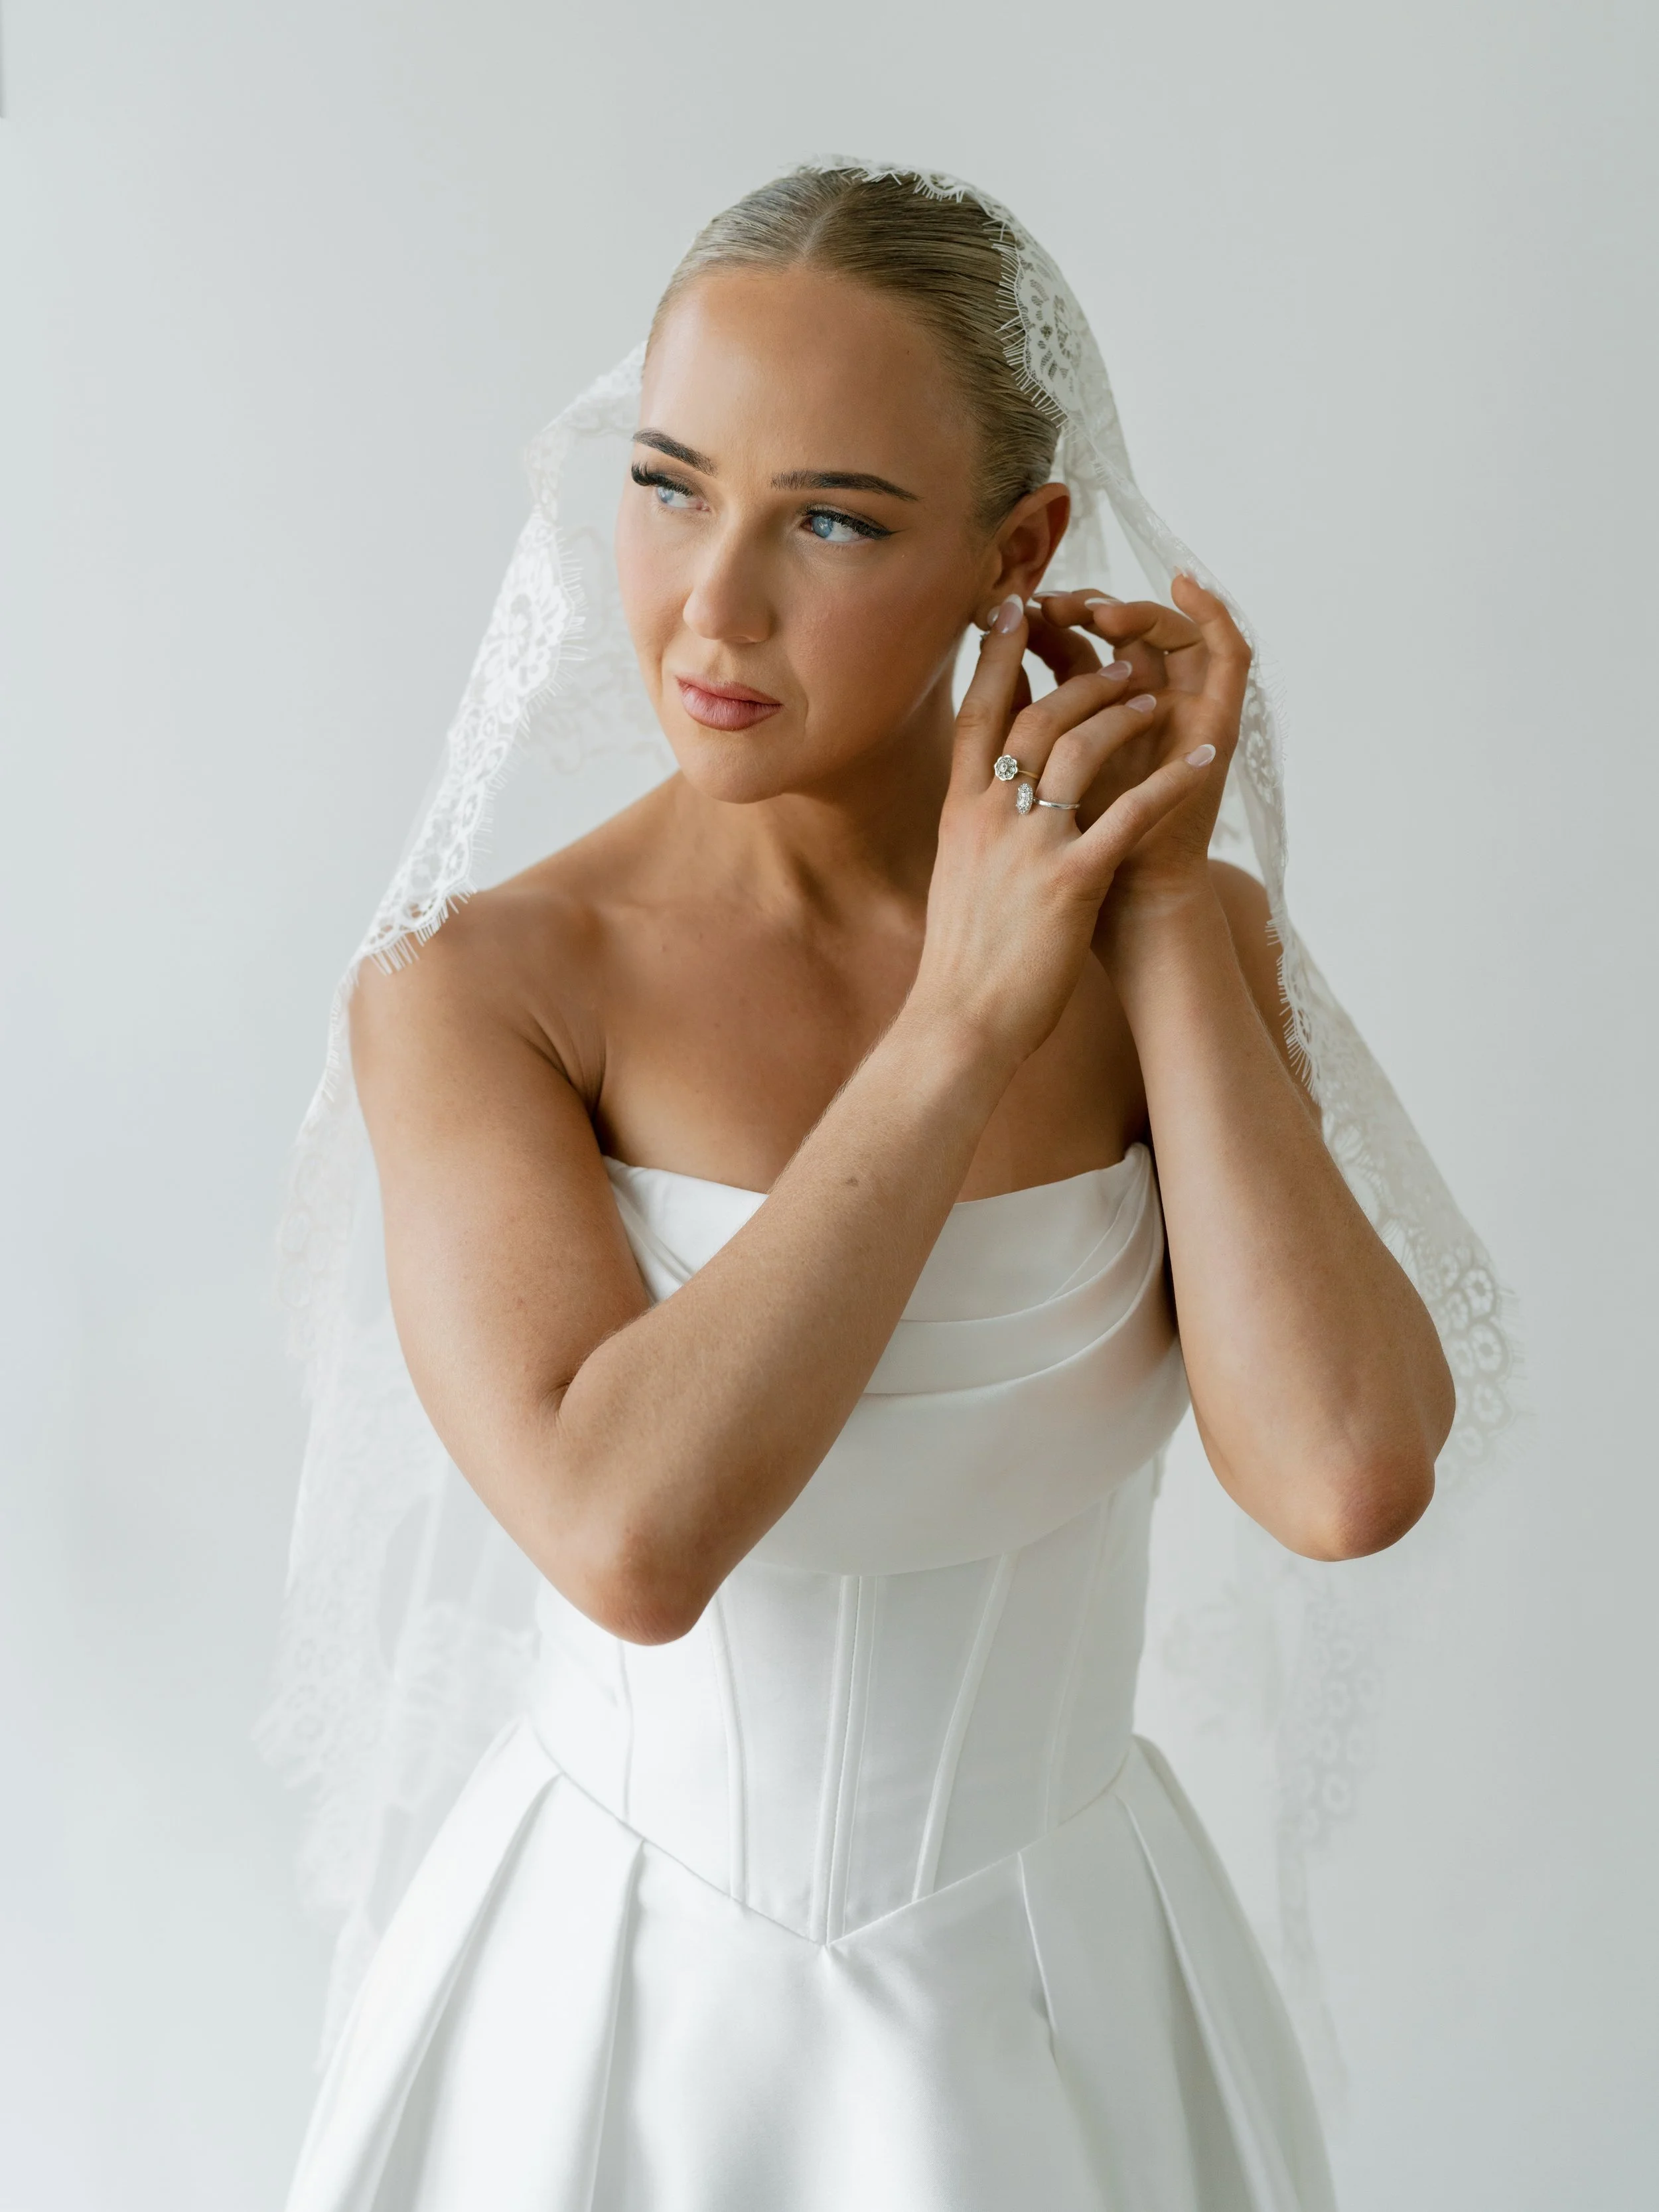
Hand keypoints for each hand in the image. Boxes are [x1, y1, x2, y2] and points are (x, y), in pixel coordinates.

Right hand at [908, 594, 1216, 1070]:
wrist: (956, 1023)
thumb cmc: (961, 960)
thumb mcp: (954, 874)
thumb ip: (973, 825)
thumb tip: (984, 793)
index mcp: (960, 810)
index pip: (977, 712)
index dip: (996, 654)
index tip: (1014, 607)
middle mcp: (991, 814)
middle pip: (1036, 714)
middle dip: (1079, 675)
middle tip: (1118, 659)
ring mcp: (1030, 843)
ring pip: (1080, 747)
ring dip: (1124, 712)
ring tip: (1156, 699)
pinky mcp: (1071, 879)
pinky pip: (1131, 813)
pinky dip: (1171, 779)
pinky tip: (1203, 758)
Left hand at [1026, 575, 1251, 922]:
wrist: (1128, 906)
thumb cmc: (1068, 859)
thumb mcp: (1031, 782)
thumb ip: (1014, 729)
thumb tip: (980, 667)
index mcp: (1092, 722)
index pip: (1069, 650)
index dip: (1040, 625)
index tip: (1000, 609)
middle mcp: (1142, 710)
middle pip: (1118, 635)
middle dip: (1081, 611)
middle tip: (1047, 602)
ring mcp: (1185, 713)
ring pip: (1170, 634)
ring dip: (1134, 608)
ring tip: (1098, 607)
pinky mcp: (1220, 724)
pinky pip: (1229, 657)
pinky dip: (1214, 614)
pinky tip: (1187, 580)